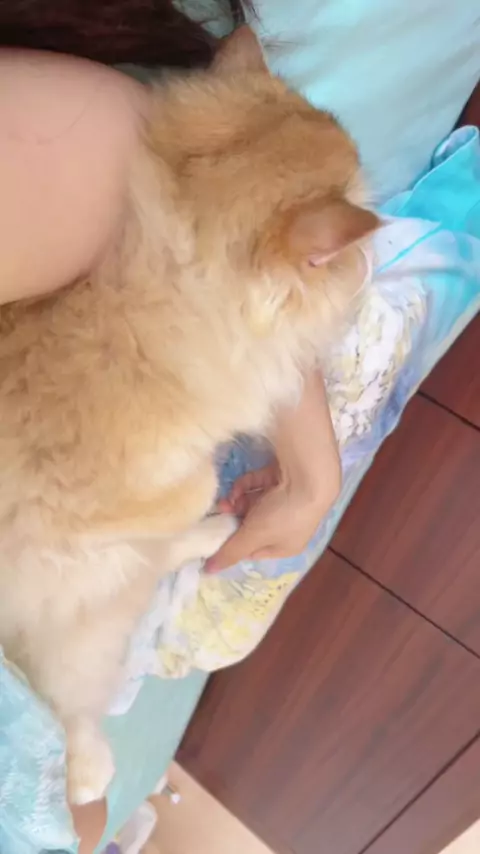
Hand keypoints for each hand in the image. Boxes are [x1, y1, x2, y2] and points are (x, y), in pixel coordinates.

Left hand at [204, 459, 338, 571]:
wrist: (308, 476)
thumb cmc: (282, 515)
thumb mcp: (253, 536)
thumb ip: (230, 552)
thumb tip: (209, 572)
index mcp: (285, 546)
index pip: (253, 550)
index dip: (233, 545)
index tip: (214, 537)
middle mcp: (288, 525)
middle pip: (252, 525)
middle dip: (233, 519)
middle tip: (218, 513)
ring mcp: (285, 500)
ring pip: (253, 504)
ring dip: (237, 502)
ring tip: (224, 501)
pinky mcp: (281, 478)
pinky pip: (258, 485)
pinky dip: (246, 486)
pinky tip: (238, 488)